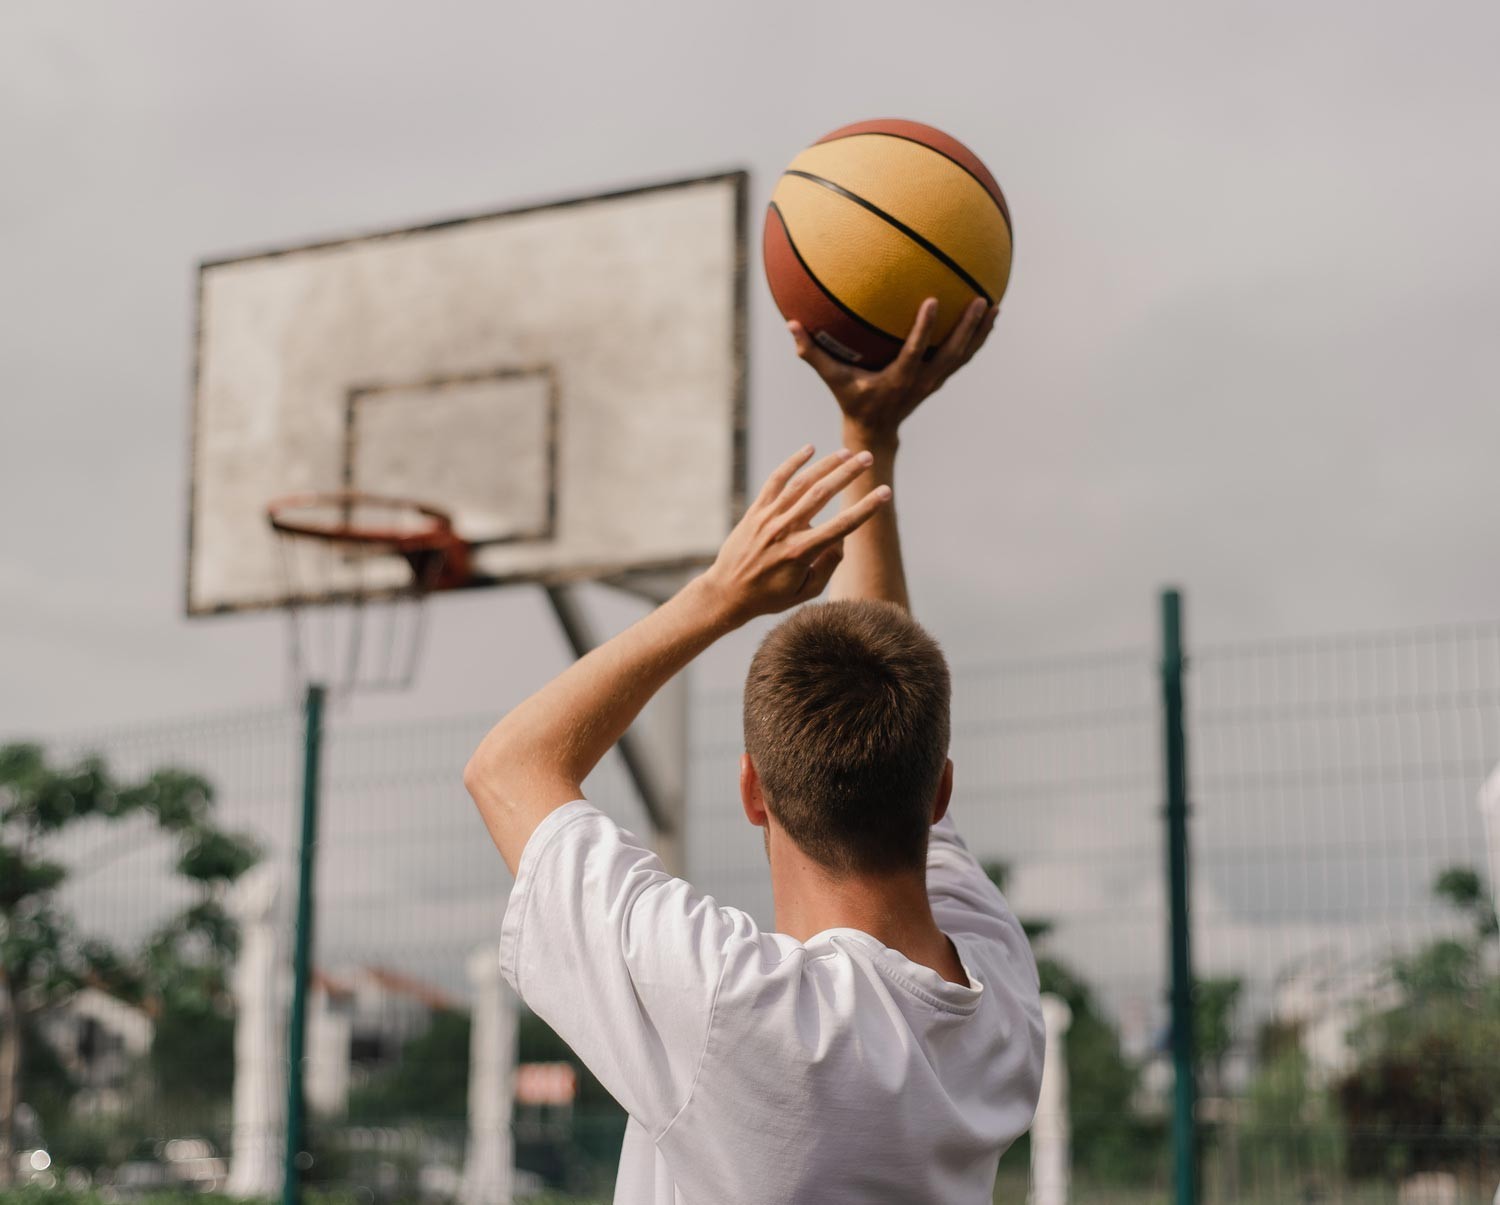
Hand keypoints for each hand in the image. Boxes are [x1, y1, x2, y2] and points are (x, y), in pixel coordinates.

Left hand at [701, 445, 891, 622]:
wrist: (727, 593)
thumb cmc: (770, 596)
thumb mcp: (806, 592)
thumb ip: (828, 565)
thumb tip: (842, 539)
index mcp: (801, 552)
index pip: (842, 525)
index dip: (866, 508)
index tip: (885, 492)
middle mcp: (785, 530)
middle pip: (822, 494)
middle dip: (848, 474)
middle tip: (867, 458)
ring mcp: (768, 518)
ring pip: (801, 483)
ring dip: (825, 465)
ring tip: (847, 453)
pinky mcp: (755, 511)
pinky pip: (775, 481)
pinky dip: (792, 463)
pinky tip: (809, 449)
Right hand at [788, 296, 997, 445]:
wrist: (875, 431)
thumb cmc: (851, 400)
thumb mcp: (832, 379)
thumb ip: (812, 353)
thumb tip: (790, 323)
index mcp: (899, 379)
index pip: (916, 352)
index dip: (926, 329)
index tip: (933, 300)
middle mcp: (922, 381)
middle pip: (952, 354)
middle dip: (968, 328)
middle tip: (981, 300)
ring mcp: (934, 381)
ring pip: (964, 356)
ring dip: (980, 333)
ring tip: (994, 306)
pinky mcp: (939, 379)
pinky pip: (962, 357)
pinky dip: (977, 339)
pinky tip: (988, 318)